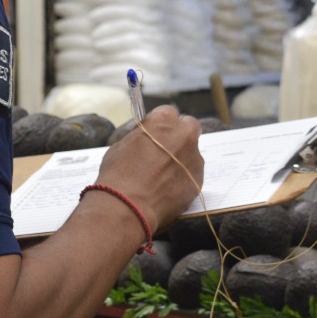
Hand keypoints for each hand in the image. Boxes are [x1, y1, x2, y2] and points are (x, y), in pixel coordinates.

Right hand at [94, 105, 202, 230]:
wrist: (128, 205)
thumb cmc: (118, 173)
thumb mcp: (122, 145)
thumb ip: (141, 136)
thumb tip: (146, 138)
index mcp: (163, 121)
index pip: (168, 112)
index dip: (162, 124)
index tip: (156, 134)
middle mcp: (184, 135)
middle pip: (190, 126)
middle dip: (181, 135)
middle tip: (167, 150)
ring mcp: (194, 158)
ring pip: (192, 153)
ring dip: (182, 159)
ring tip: (163, 177)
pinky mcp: (199, 180)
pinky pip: (193, 174)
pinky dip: (183, 179)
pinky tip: (167, 189)